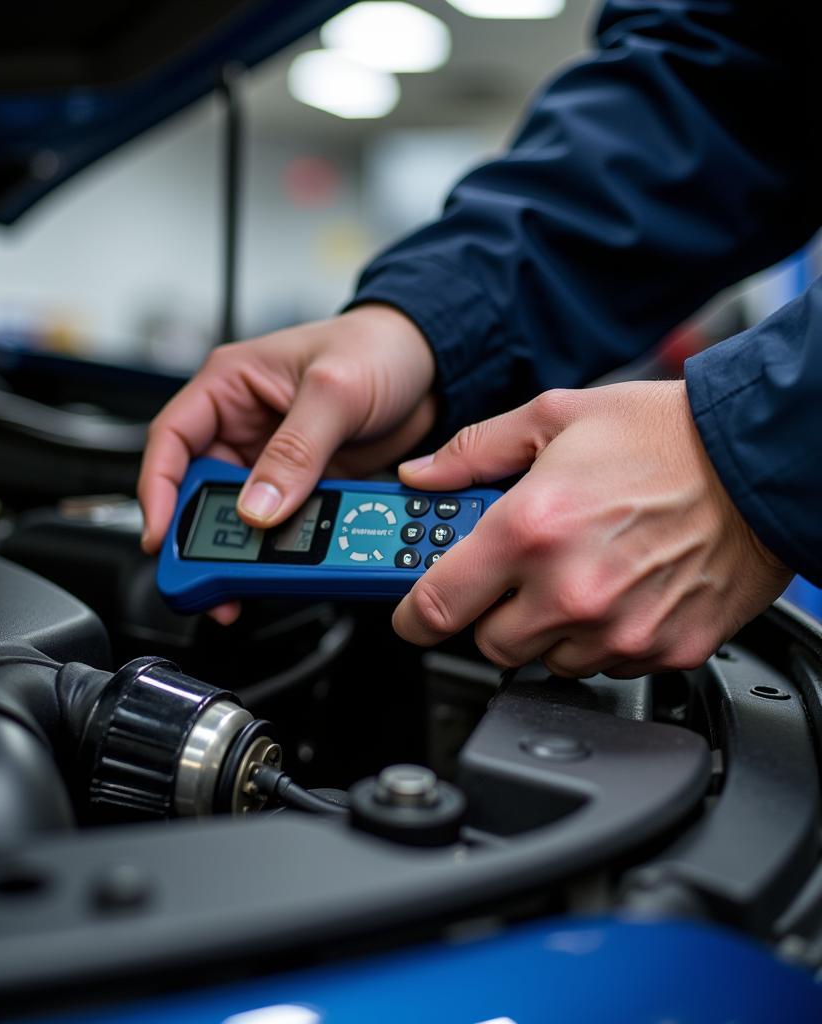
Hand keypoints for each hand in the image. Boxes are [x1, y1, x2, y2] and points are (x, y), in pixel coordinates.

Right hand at [138, 304, 436, 622]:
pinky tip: (284, 567)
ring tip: (242, 582)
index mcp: (230, 386)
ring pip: (236, 515)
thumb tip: (259, 506)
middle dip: (197, 535)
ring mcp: (270, 459)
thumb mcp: (335, 391)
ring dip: (240, 550)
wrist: (432, 368)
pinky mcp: (300, 485)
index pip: (172, 440)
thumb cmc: (378, 348)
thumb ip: (296, 449)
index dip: (158, 490)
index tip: (162, 535)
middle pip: (197, 489)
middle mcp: (242, 424)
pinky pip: (278, 525)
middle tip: (203, 576)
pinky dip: (278, 549)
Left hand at [392, 381, 791, 677]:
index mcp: (530, 529)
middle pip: (488, 643)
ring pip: (545, 660)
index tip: (411, 614)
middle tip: (510, 577)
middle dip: (488, 612)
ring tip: (574, 574)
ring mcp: (619, 628)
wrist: (761, 461)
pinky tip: (617, 591)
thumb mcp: (554, 417)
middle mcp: (570, 588)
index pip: (437, 604)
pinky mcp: (663, 650)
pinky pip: (604, 665)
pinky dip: (597, 638)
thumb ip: (474, 452)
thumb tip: (423, 476)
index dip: (412, 615)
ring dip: (544, 628)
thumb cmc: (665, 436)